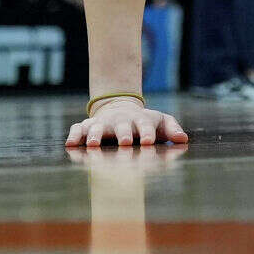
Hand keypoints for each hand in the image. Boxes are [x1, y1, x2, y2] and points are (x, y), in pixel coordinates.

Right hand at [65, 97, 189, 148]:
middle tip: (125, 143)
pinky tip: (70, 144)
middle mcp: (120, 121)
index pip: (145, 125)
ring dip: (94, 135)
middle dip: (123, 134)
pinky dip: (74, 135)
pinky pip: (77, 129)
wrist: (120, 108)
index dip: (147, 133)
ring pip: (97, 127)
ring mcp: (103, 123)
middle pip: (121, 126)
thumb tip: (183, 138)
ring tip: (92, 145)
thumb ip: (172, 128)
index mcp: (139, 120)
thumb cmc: (144, 122)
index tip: (148, 143)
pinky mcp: (87, 126)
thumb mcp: (160, 121)